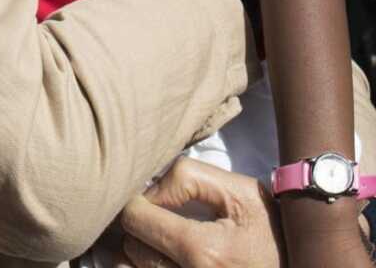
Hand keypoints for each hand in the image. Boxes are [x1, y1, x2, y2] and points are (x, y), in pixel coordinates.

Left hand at [93, 157, 284, 267]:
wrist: (304, 264)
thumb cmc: (271, 228)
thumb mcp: (239, 191)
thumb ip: (188, 177)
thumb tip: (150, 191)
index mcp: (204, 251)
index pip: (136, 219)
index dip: (136, 201)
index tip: (150, 198)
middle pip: (131, 248)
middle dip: (139, 228)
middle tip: (157, 218)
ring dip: (140, 253)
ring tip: (159, 240)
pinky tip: (164, 257)